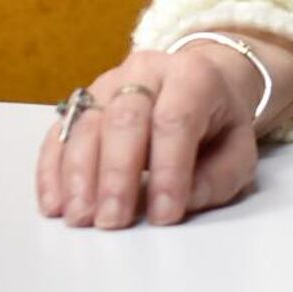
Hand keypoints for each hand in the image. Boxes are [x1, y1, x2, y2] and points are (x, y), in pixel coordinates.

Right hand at [35, 46, 261, 228]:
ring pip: (86, 124)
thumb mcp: (239, 148)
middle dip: (117, 174)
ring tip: (81, 217)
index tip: (164, 214)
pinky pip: (60, 134)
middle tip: (113, 220)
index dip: (169, 169)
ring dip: (79, 176)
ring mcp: (107, 83)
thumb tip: (187, 200)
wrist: (198, 84)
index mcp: (194, 76)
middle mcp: (147, 71)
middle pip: (124, 118)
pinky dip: (53, 171)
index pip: (177, 120)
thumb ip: (222, 175)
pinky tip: (56, 204)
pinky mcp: (80, 102)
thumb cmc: (218, 123)